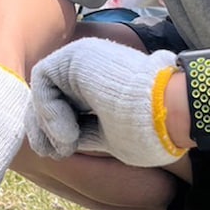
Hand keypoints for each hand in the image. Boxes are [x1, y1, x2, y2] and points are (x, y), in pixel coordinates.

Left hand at [26, 37, 185, 165]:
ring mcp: (83, 60)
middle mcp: (90, 70)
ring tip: (66, 144)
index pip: (65, 107)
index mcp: (101, 87)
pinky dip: (47, 108)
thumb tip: (58, 142)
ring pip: (44, 90)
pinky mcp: (75, 56)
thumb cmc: (147, 131)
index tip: (61, 153)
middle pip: (50, 97)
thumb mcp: (110, 139)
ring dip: (48, 122)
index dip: (54, 132)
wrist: (166, 113)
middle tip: (53, 152)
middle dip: (44, 128)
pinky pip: (43, 78)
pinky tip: (66, 131)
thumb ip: (84, 135)